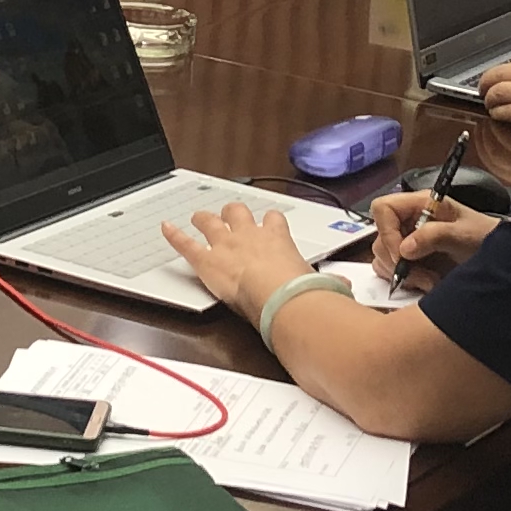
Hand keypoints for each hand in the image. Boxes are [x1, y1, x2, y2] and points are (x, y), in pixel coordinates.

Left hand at [162, 197, 315, 322]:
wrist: (279, 297)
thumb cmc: (300, 290)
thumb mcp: (321, 284)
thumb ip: (330, 283)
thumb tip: (345, 287)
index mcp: (278, 238)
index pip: (274, 221)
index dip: (270, 222)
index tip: (269, 223)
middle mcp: (250, 234)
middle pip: (238, 213)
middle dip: (233, 212)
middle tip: (229, 215)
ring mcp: (226, 244)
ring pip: (211, 221)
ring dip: (204, 219)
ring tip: (198, 216)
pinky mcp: (206, 260)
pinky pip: (186, 243)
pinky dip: (174, 235)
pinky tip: (166, 228)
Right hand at [366, 185, 498, 280]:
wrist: (499, 258)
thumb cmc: (484, 237)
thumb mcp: (463, 234)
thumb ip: (434, 236)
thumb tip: (404, 249)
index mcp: (420, 205)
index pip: (383, 209)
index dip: (386, 231)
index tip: (402, 255)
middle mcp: (409, 221)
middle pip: (380, 238)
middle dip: (397, 262)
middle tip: (422, 276)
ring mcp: (408, 241)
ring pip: (383, 258)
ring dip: (404, 275)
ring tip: (430, 281)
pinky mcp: (410, 261)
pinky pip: (391, 272)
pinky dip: (407, 282)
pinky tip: (428, 283)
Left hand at [481, 53, 510, 137]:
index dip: (510, 71)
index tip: (506, 77)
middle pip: (502, 71)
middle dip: (489, 80)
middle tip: (486, 88)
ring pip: (498, 89)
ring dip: (490, 97)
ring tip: (489, 103)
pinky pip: (505, 109)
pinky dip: (497, 112)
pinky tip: (498, 116)